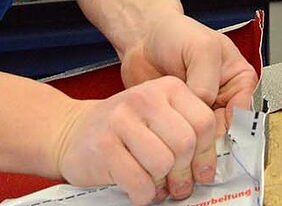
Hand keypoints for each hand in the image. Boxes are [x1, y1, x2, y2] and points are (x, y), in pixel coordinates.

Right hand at [52, 76, 214, 203]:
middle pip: (186, 144)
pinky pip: (139, 181)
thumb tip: (208, 167)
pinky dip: (143, 194)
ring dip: (161, 183)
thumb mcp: (159, 117)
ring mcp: (121, 120)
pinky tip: (138, 190)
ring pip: (163, 163)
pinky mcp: (103, 146)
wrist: (73, 132)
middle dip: (184, 172)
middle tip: (177, 184)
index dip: (206, 154)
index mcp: (168, 88)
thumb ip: (186, 131)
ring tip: (154, 184)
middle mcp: (145, 98)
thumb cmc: (124, 130)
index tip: (202, 171)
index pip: (204, 122)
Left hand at [118, 14, 256, 192]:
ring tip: (178, 161)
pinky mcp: (179, 120)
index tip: (209, 144)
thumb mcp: (201, 48)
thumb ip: (207, 79)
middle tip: (192, 162)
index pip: (241, 114)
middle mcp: (224, 98)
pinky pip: (182, 139)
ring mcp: (201, 110)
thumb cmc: (176, 33)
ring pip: (203, 140)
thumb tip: (205, 108)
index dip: (226, 131)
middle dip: (207, 147)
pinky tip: (166, 152)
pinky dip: (175, 148)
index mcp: (239, 80)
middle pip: (224, 132)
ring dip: (191, 152)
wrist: (143, 37)